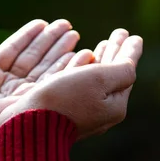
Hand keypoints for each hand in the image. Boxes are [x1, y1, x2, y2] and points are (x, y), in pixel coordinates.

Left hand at [0, 19, 93, 130]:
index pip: (14, 52)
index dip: (28, 38)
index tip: (42, 23)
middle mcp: (8, 87)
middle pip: (33, 59)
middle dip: (50, 42)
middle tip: (66, 26)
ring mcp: (22, 96)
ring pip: (46, 69)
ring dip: (61, 51)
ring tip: (74, 34)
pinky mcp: (34, 103)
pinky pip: (53, 82)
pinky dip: (69, 68)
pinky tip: (79, 55)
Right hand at [0, 31, 142, 138]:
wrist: (26, 126)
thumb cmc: (63, 99)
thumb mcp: (99, 78)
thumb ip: (122, 68)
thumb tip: (132, 62)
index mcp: (114, 106)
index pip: (125, 72)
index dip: (128, 50)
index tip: (133, 34)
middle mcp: (100, 112)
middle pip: (111, 76)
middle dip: (114, 53)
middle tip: (117, 34)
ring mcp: (81, 113)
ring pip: (94, 81)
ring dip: (98, 59)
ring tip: (100, 45)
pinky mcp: (62, 111)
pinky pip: (78, 85)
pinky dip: (81, 69)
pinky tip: (77, 61)